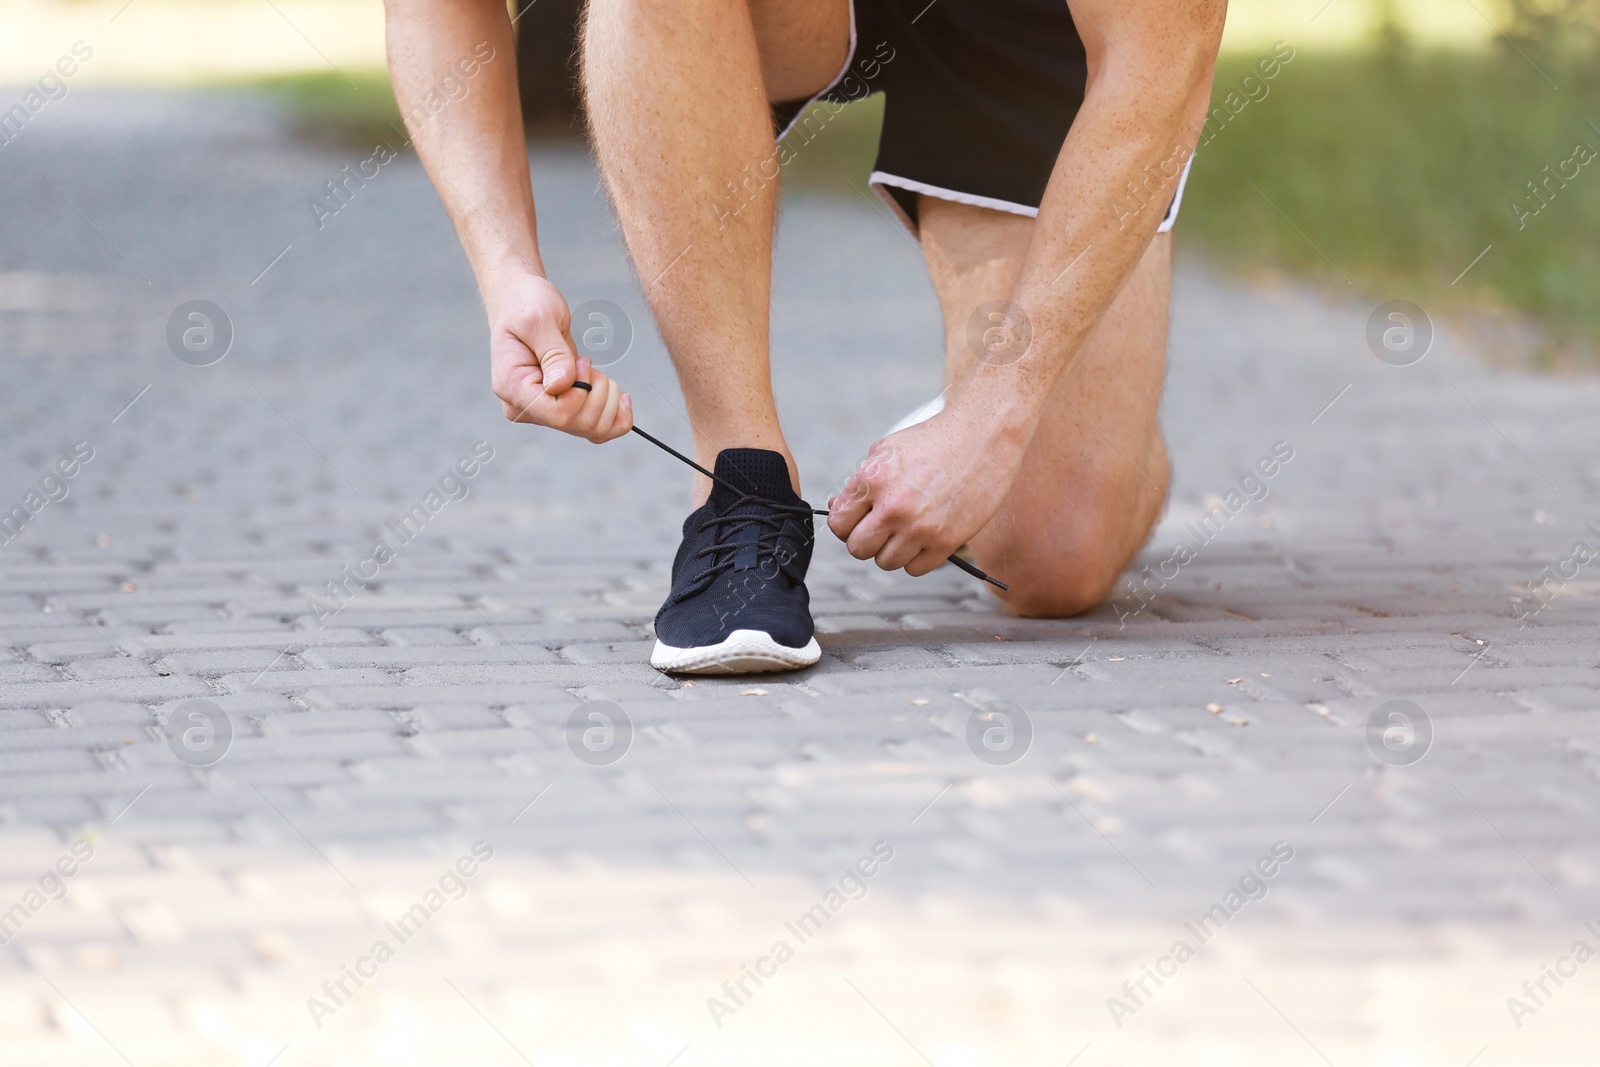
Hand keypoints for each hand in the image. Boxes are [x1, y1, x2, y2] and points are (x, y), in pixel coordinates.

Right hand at [485, 270, 632, 442]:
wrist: (523, 301)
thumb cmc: (526, 304)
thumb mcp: (539, 319)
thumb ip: (552, 352)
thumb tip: (562, 385)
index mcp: (512, 388)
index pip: (558, 414)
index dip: (583, 392)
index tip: (581, 361)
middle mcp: (526, 407)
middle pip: (577, 425)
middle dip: (598, 393)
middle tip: (588, 363)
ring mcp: (544, 411)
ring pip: (591, 430)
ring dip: (607, 400)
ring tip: (595, 371)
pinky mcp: (562, 408)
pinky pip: (596, 430)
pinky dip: (617, 416)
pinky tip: (620, 395)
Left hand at [827, 390, 1031, 575]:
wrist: (982, 437)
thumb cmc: (933, 441)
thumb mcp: (886, 451)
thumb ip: (859, 484)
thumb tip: (839, 510)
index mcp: (872, 481)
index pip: (838, 525)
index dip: (846, 525)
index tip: (858, 521)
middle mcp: (893, 507)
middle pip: (858, 550)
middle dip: (867, 540)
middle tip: (881, 528)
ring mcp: (920, 527)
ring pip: (886, 563)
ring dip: (892, 550)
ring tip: (906, 529)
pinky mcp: (946, 541)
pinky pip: (915, 569)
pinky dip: (917, 557)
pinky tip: (925, 536)